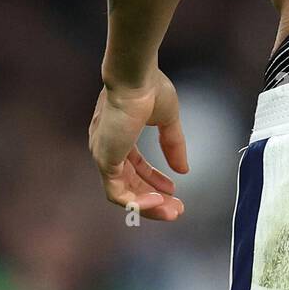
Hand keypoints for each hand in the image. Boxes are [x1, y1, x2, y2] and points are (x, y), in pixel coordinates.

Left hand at [89, 69, 188, 221]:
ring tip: (172, 211)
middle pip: (129, 184)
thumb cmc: (150, 89)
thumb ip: (174, 145)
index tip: (174, 188)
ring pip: (124, 193)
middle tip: (176, 208)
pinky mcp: (104, 162)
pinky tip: (158, 201)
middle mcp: (108, 148)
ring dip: (148, 205)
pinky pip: (118, 194)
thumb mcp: (168, 119)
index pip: (134, 166)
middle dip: (154, 198)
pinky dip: (137, 202)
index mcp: (119, 136)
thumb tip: (184, 169)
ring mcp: (104, 156)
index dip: (154, 179)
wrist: (135, 78)